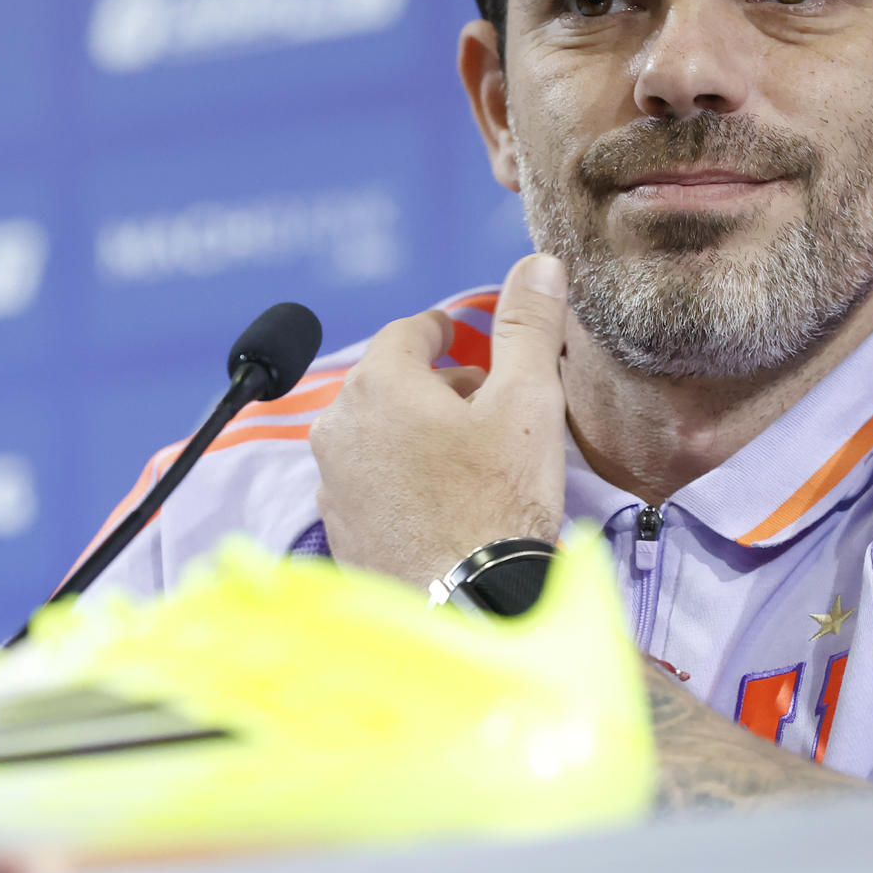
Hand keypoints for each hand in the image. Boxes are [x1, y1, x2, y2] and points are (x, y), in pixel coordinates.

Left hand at [310, 252, 570, 588]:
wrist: (468, 610)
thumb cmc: (499, 503)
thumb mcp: (527, 402)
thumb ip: (529, 326)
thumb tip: (539, 263)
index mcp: (378, 385)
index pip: (408, 333)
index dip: (441, 330)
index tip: (462, 336)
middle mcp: (339, 428)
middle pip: (388, 385)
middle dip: (432, 384)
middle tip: (484, 400)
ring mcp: (333, 484)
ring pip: (376, 437)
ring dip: (414, 434)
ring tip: (467, 455)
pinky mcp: (339, 531)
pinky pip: (370, 485)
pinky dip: (400, 481)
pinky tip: (443, 504)